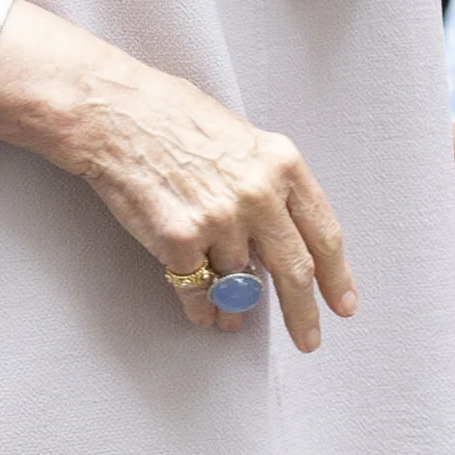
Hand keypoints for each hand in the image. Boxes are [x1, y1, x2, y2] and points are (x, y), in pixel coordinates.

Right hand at [0, 0, 354, 350]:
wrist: (113, 113)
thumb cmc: (172, 118)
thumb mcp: (240, 139)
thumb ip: (269, 184)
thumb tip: (282, 237)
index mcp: (281, 164)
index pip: (323, 233)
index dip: (336, 276)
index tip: (342, 305)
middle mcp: (258, 194)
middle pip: (294, 270)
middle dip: (303, 313)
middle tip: (307, 341)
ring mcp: (220, 219)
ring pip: (241, 284)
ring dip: (238, 310)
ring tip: (231, 320)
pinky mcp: (180, 240)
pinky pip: (199, 291)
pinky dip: (201, 309)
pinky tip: (202, 315)